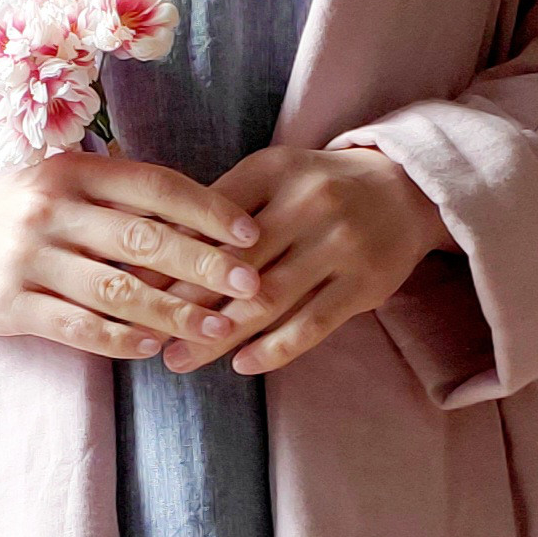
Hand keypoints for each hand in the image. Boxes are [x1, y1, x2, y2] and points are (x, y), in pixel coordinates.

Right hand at [0, 148, 263, 362]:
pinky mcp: (8, 305)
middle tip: (252, 287)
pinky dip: (120, 340)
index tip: (250, 235)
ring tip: (216, 330)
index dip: (208, 211)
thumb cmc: (10, 211)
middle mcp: (49, 209)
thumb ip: (117, 194)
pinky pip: (77, 327)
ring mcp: (26, 258)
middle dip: (205, 266)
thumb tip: (201, 218)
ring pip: (117, 291)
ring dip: (173, 313)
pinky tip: (152, 347)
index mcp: (70, 171)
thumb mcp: (57, 183)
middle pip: (144, 240)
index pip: (155, 186)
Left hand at [164, 145, 450, 375]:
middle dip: (184, 303)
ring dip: (218, 336)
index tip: (132, 287)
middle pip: (233, 264)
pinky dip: (274, 348)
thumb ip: (223, 207)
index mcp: (274, 171)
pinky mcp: (364, 284)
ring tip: (180, 359)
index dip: (167, 256)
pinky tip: (241, 365)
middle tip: (147, 334)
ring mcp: (340, 245)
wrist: (406, 189)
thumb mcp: (272, 175)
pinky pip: (311, 324)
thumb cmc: (319, 187)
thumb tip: (156, 247)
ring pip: (268, 299)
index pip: (209, 217)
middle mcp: (308, 204)